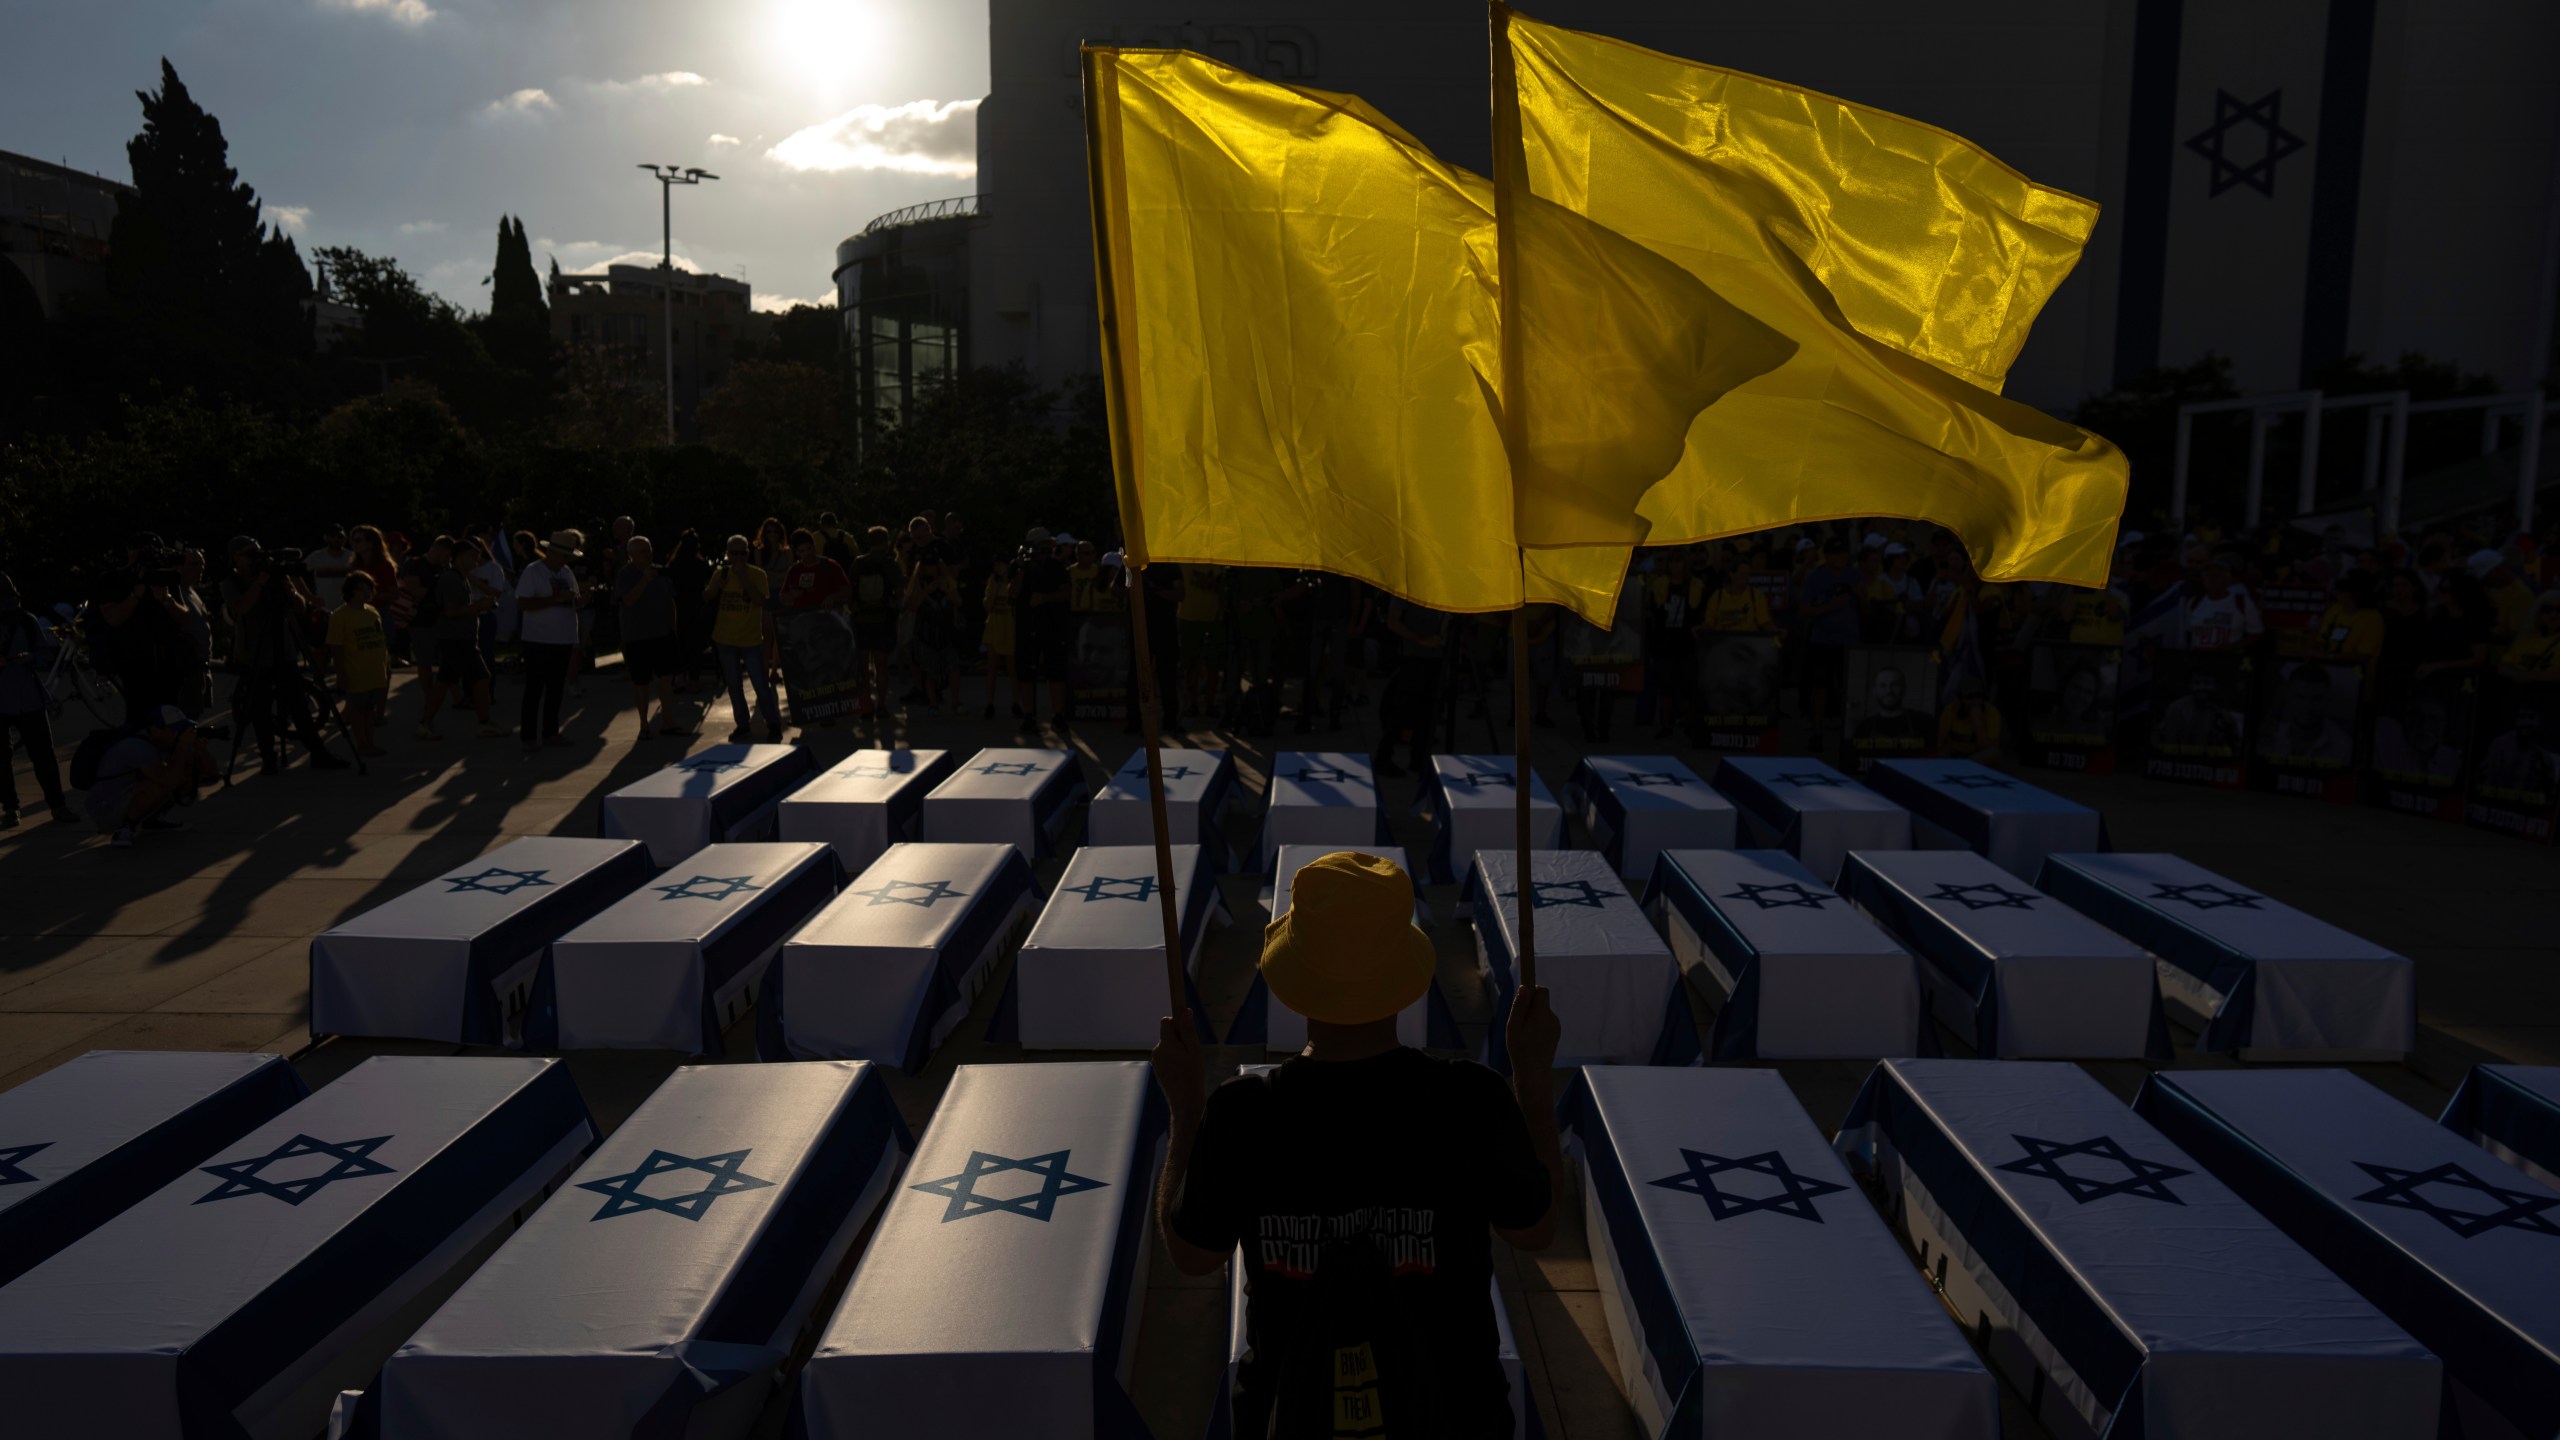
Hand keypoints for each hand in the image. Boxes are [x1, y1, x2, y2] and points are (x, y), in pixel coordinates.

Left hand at [1150, 1011, 1204, 1131]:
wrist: (1184, 1100)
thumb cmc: (1192, 1075)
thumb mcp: (1194, 1050)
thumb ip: (1188, 1030)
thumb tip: (1185, 1011)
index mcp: (1167, 1044)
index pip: (1166, 1022)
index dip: (1176, 1021)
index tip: (1186, 1025)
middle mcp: (1157, 1050)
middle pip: (1167, 1033)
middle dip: (1178, 1037)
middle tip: (1191, 1051)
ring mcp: (1156, 1059)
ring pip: (1167, 1044)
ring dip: (1176, 1048)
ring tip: (1186, 1063)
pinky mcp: (1156, 1066)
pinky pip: (1165, 1054)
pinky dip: (1173, 1057)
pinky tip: (1181, 1069)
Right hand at [1504, 984, 1560, 1076]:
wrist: (1534, 1073)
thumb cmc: (1520, 1050)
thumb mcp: (1514, 1026)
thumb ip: (1519, 1006)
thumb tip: (1524, 988)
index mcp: (1542, 1014)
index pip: (1542, 991)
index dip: (1531, 992)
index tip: (1521, 1001)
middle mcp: (1552, 1018)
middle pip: (1541, 1002)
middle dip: (1530, 1007)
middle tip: (1519, 1023)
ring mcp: (1556, 1027)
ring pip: (1543, 1013)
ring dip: (1533, 1017)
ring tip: (1524, 1034)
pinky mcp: (1555, 1034)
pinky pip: (1546, 1022)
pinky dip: (1538, 1026)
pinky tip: (1531, 1039)